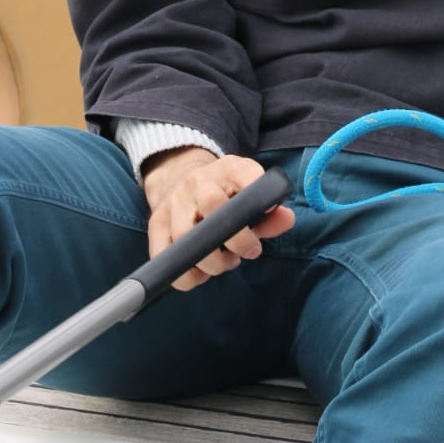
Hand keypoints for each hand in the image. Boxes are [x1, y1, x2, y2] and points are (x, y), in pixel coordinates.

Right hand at [143, 147, 295, 288]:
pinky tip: (200, 274)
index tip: (264, 218)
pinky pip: (164, 256)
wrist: (181, 179)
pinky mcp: (156, 222)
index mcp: (228, 169)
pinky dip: (185, 274)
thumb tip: (287, 219)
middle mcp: (198, 180)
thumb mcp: (249, 194)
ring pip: (187, 236)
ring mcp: (174, 200)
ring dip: (211, 261)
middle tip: (249, 252)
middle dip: (236, 240)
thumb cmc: (226, 195)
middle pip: (212, 206)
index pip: (244, 175)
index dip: (255, 197)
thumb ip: (270, 212)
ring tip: (225, 263)